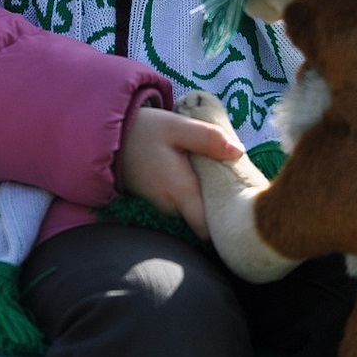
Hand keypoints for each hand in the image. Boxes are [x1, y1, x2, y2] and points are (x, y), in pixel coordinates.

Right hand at [119, 106, 244, 239]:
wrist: (109, 137)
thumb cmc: (144, 131)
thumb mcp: (176, 126)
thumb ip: (207, 138)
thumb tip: (239, 152)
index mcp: (181, 192)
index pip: (210, 229)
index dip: (229, 224)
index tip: (247, 209)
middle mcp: (173, 206)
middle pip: (207, 219)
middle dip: (224, 206)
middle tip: (243, 184)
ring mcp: (166, 206)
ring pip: (198, 209)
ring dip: (212, 196)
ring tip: (227, 175)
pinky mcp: (162, 199)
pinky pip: (188, 202)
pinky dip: (199, 191)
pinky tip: (206, 174)